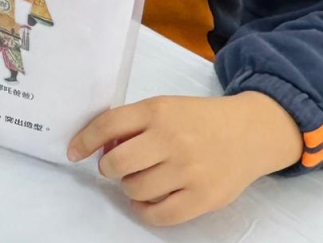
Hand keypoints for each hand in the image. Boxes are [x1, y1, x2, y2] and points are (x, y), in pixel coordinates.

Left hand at [67, 92, 302, 225]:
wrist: (249, 133)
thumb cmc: (198, 120)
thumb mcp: (165, 108)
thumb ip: (134, 124)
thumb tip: (98, 148)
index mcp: (158, 111)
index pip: (108, 125)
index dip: (84, 140)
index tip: (73, 152)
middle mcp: (171, 139)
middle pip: (117, 163)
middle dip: (109, 168)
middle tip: (117, 167)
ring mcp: (188, 171)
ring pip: (135, 189)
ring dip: (129, 187)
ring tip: (141, 179)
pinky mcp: (203, 198)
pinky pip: (159, 215)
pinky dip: (144, 210)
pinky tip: (148, 201)